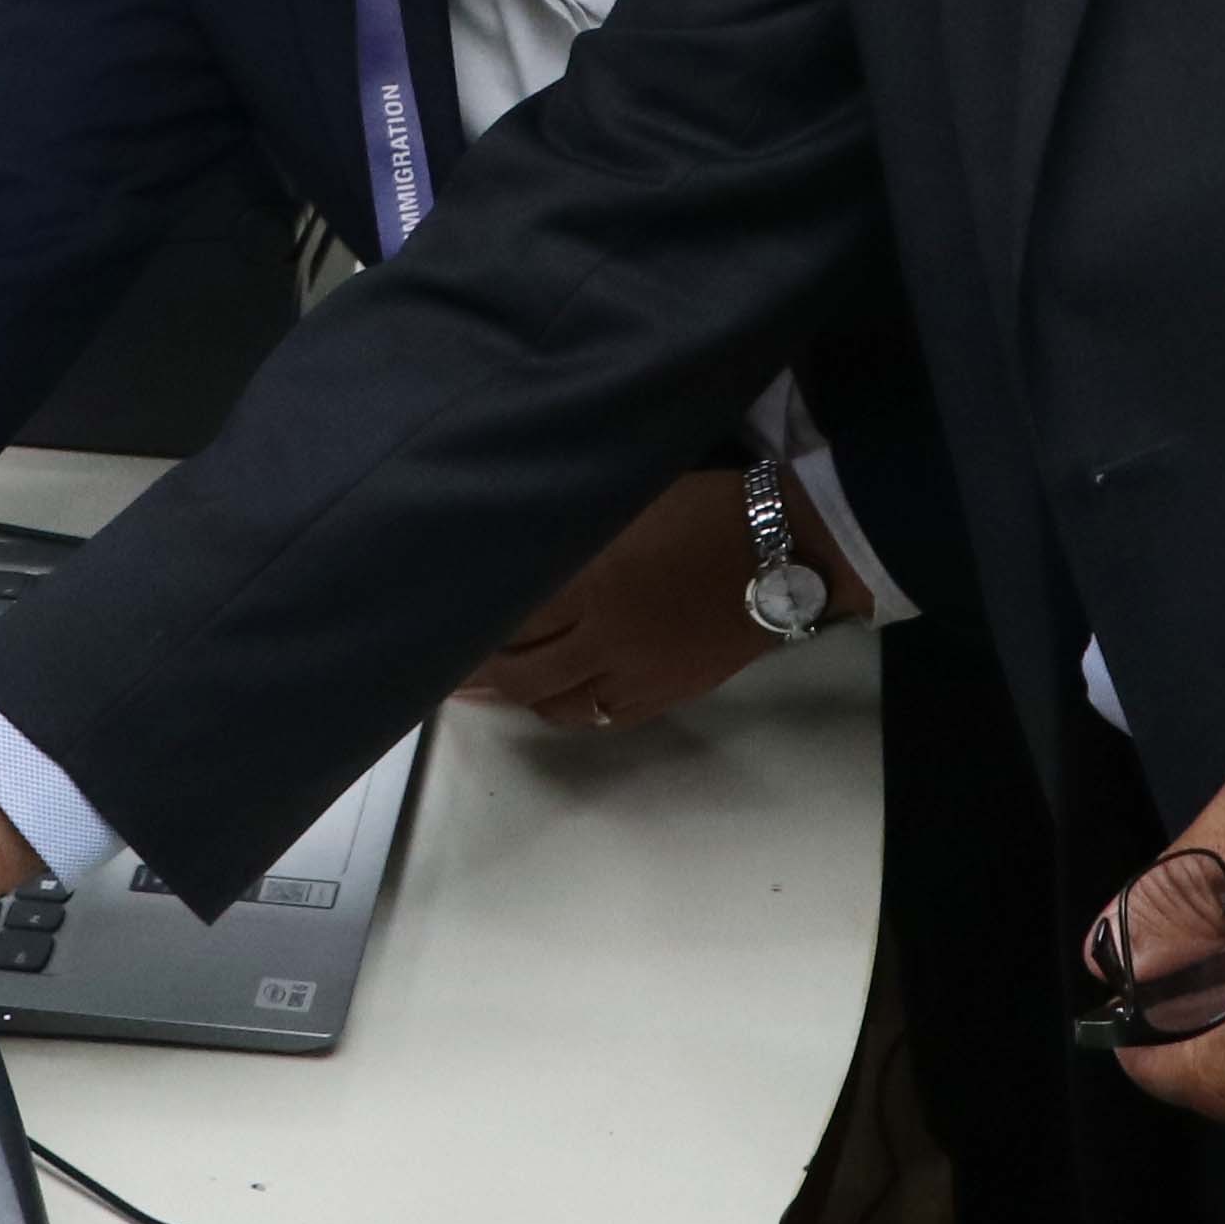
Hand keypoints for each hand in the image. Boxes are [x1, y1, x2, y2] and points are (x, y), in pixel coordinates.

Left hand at [460, 467, 804, 735]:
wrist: (784, 551)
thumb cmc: (703, 510)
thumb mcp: (626, 506)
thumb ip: (570, 535)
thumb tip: (522, 550)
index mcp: (593, 584)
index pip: (511, 621)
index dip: (471, 630)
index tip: (440, 627)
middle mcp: (608, 640)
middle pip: (525, 674)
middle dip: (482, 675)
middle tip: (451, 671)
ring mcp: (639, 675)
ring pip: (562, 706)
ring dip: (526, 695)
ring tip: (502, 681)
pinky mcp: (667, 694)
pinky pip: (605, 717)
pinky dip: (573, 709)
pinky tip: (561, 695)